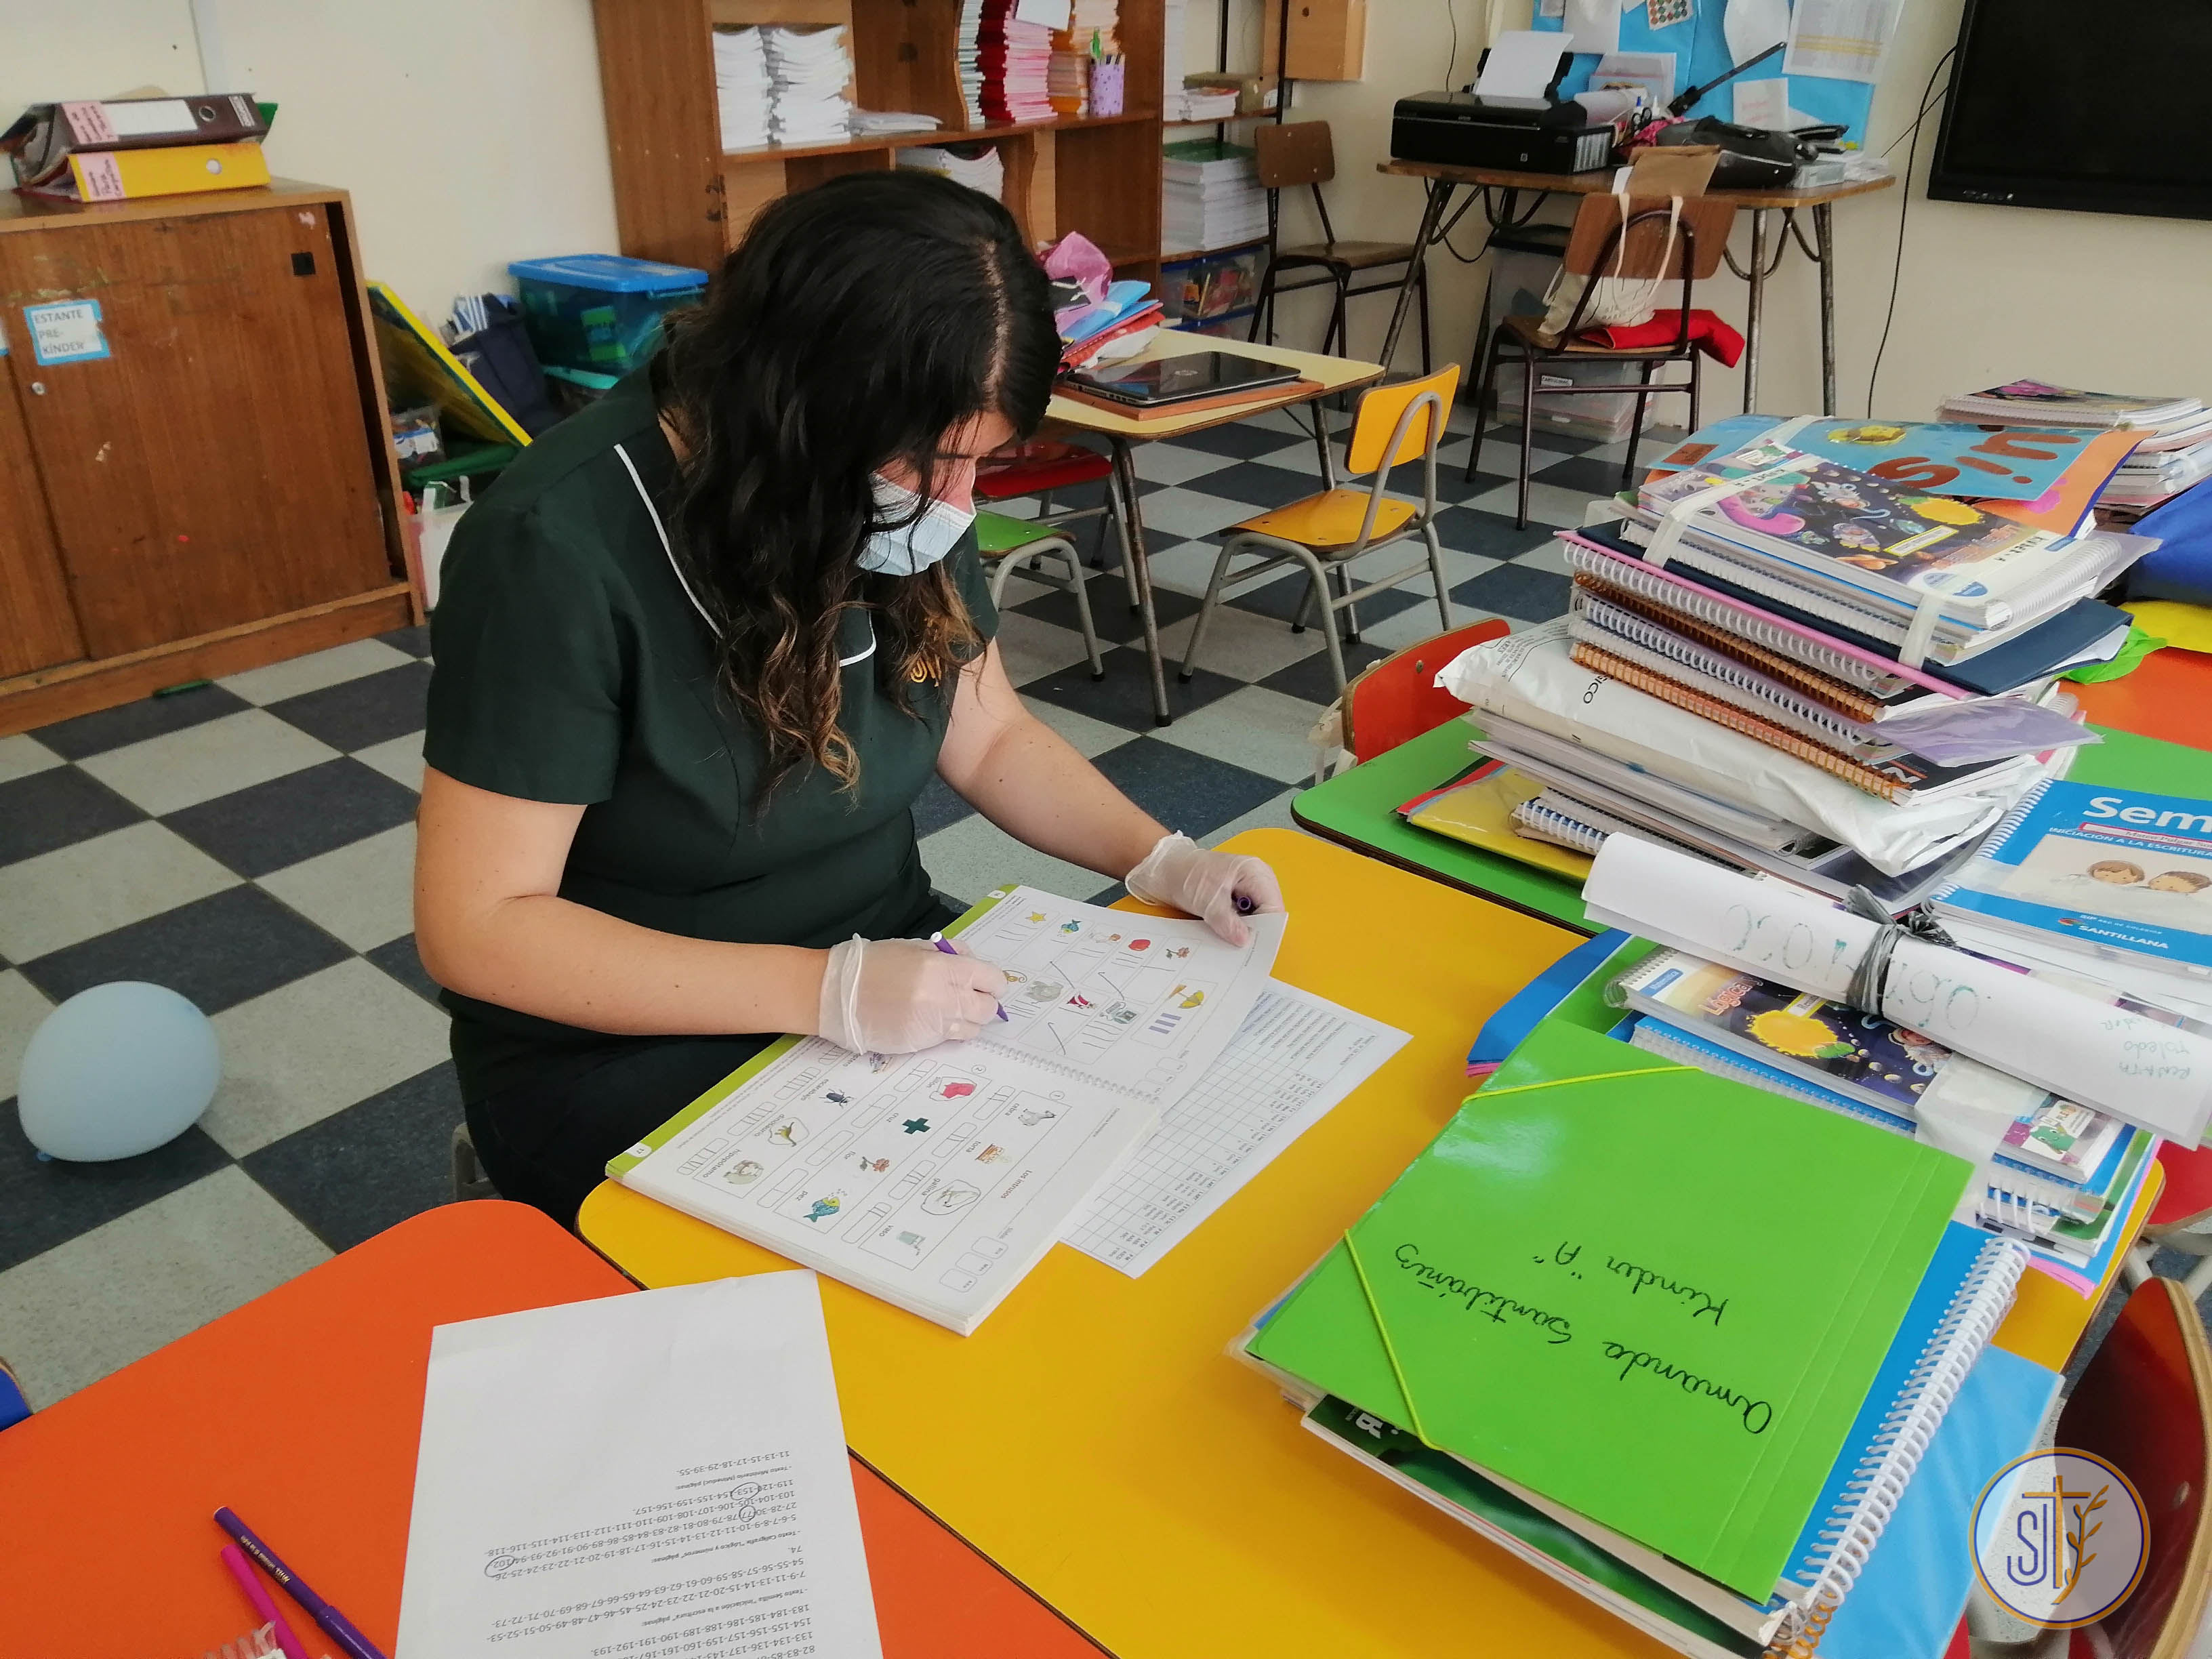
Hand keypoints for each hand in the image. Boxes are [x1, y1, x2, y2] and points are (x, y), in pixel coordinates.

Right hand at [816, 937, 1005, 1054]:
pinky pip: (948, 1040)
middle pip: (987, 1009)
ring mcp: (933, 1025)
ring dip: (967, 1021)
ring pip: (972, 1029)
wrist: (837, 994)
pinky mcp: (921, 1044)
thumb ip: (948, 954)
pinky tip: (929, 1021)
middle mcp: (944, 999)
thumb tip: (971, 961)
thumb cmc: (873, 965)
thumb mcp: (913, 947)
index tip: (987, 984)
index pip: (992, 980)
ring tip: (948, 1011)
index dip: (992, 983)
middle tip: (970, 999)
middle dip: (984, 1004)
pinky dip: (946, 1032)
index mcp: (943, 969)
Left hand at [1123, 832, 1285, 946]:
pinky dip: (1237, 926)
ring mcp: (1248, 888)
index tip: (1255, 947)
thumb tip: (1244, 941)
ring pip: (1257, 916)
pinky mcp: (1237, 897)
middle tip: (1242, 948)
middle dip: (1257, 930)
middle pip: (1269, 912)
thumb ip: (1227, 922)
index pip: (1273, 906)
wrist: (1165, 869)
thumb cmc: (1186, 875)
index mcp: (1255, 872)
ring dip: (1245, 929)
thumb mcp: (1207, 900)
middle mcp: (1257, 879)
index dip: (1267, 928)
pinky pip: (1245, 916)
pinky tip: (1226, 934)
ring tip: (1232, 942)